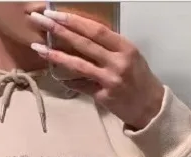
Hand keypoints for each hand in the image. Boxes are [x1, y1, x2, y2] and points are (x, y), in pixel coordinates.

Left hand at [30, 9, 164, 129]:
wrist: (151, 108)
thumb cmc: (140, 80)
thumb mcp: (130, 57)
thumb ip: (110, 47)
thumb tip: (83, 35)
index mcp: (125, 48)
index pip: (96, 30)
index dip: (74, 20)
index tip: (56, 13)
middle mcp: (118, 62)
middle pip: (84, 43)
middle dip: (59, 30)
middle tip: (40, 20)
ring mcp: (110, 80)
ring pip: (79, 64)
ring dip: (56, 55)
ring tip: (38, 47)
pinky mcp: (104, 97)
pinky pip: (82, 86)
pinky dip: (69, 80)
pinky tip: (56, 74)